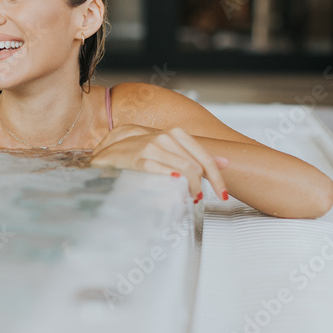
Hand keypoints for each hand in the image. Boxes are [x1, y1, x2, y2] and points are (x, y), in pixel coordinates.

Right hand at [89, 125, 229, 200]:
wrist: (106, 156)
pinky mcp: (137, 158)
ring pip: (183, 170)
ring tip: (187, 199)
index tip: (223, 193)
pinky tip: (175, 190)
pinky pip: (161, 172)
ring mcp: (150, 146)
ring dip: (189, 189)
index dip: (217, 177)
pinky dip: (172, 183)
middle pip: (195, 165)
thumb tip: (225, 162)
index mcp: (174, 134)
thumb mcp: (168, 152)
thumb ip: (194, 156)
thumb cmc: (137, 156)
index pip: (203, 156)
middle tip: (197, 198)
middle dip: (201, 186)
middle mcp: (164, 137)